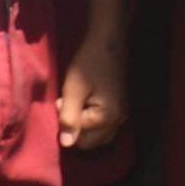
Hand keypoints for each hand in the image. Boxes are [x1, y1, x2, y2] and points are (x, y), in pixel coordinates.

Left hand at [60, 30, 127, 152]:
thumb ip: (69, 117)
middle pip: (90, 142)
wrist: (108, 40)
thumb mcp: (73, 89)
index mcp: (108, 118)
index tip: (62, 100)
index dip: (66, 121)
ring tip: (78, 104)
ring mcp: (122, 115)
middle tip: (70, 102)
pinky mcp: (120, 108)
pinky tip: (86, 104)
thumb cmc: (88, 63)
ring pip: (98, 137)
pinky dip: (93, 123)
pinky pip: (104, 128)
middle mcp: (119, 121)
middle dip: (76, 127)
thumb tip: (66, 145)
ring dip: (84, 126)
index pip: (79, 138)